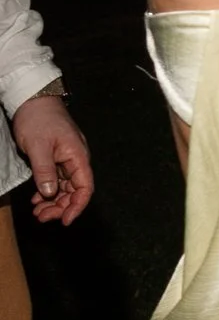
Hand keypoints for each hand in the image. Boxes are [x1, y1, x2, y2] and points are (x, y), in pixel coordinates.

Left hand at [10, 89, 92, 223]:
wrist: (33, 99)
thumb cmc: (38, 118)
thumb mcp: (38, 146)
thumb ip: (45, 170)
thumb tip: (49, 192)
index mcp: (77, 156)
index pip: (85, 188)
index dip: (77, 206)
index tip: (64, 220)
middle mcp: (76, 160)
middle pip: (75, 191)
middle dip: (60, 207)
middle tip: (42, 217)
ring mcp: (66, 159)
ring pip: (65, 188)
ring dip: (53, 201)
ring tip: (37, 211)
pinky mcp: (56, 158)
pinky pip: (56, 180)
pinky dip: (48, 191)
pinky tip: (37, 198)